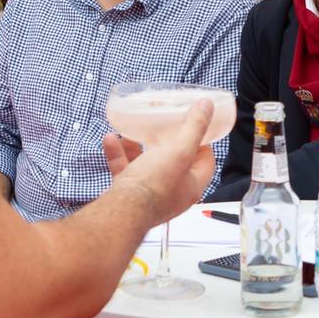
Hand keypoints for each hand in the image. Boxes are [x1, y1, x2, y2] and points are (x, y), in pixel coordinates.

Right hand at [101, 98, 218, 222]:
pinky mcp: (129, 196)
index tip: (195, 128)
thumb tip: (207, 107)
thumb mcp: (180, 150)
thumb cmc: (154, 185)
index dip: (203, 144)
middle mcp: (172, 193)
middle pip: (174, 163)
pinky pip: (124, 171)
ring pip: (145, 166)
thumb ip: (194, 127)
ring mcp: (149, 196)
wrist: (123, 209)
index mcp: (191, 186)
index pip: (205, 163)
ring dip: (137, 147)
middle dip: (165, 142)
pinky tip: (111, 140)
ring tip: (133, 130)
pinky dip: (118, 154)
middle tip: (162, 127)